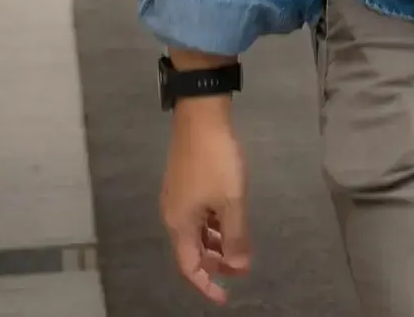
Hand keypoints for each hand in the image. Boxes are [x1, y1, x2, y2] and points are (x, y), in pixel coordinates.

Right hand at [159, 97, 249, 303]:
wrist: (201, 116)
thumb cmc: (216, 161)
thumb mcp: (231, 201)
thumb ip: (235, 236)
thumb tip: (238, 266)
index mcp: (180, 224)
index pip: (189, 267)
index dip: (206, 285)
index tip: (224, 296)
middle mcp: (173, 215)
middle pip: (191, 251)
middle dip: (214, 264)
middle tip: (240, 267)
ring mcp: (177, 198)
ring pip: (196, 232)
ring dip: (215, 244)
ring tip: (239, 247)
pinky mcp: (184, 184)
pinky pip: (198, 216)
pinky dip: (213, 225)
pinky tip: (229, 221)